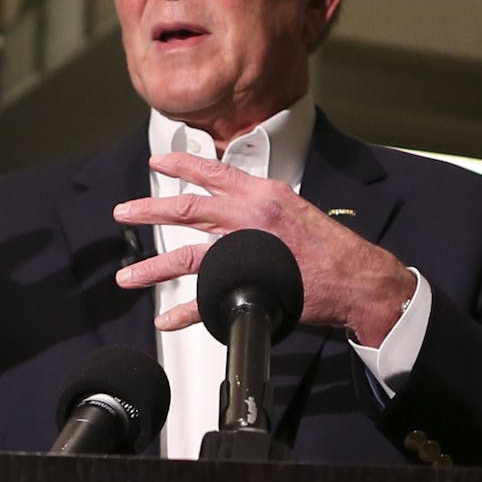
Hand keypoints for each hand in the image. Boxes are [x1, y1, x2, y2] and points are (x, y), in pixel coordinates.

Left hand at [112, 152, 416, 345]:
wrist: (356, 279)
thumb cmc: (330, 247)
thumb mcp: (293, 208)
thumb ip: (259, 204)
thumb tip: (231, 204)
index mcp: (261, 195)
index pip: (212, 173)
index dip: (180, 166)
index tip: (157, 163)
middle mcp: (249, 217)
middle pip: (188, 210)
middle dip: (149, 211)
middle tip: (124, 212)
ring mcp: (245, 251)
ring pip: (186, 256)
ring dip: (152, 267)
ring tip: (128, 276)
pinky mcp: (248, 283)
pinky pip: (206, 299)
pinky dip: (183, 312)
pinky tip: (165, 318)